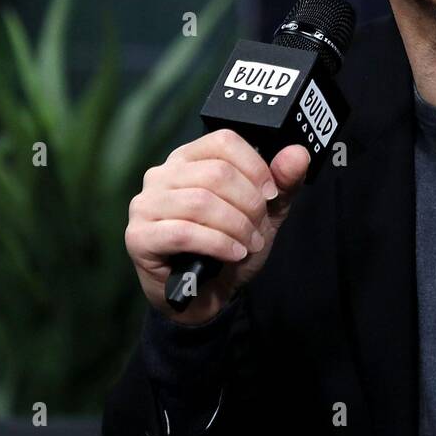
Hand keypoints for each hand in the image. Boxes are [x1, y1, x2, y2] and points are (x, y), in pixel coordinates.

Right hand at [125, 129, 311, 325]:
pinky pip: (184, 232)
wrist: (208, 294)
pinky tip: (233, 254)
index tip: (270, 196)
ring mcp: (145, 205)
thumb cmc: (229, 246)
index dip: (255, 167)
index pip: (223, 141)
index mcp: (188, 158)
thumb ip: (282, 183)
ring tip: (248, 245)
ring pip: (201, 202)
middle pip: (216, 173)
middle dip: (249, 205)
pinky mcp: (138, 237)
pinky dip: (217, 244)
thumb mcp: (264, 213)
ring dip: (236, 227)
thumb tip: (297, 154)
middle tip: (258, 229)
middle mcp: (161, 175)